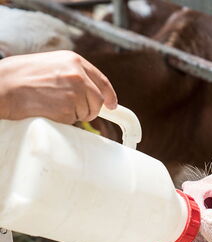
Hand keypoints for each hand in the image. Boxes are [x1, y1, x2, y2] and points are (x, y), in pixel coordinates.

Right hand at [0, 50, 116, 122]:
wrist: (3, 85)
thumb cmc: (23, 76)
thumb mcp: (52, 64)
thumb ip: (74, 74)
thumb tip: (92, 91)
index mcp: (75, 61)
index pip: (102, 81)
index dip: (109, 95)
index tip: (113, 105)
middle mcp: (78, 75)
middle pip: (98, 101)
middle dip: (89, 109)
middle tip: (72, 109)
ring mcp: (74, 93)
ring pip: (87, 113)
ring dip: (74, 115)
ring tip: (53, 104)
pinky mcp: (67, 109)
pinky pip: (74, 121)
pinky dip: (64, 120)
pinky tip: (49, 110)